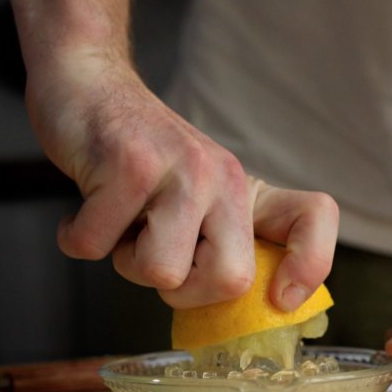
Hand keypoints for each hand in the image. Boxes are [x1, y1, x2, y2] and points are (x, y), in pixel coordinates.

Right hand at [25, 48, 338, 308]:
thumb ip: (218, 242)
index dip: (310, 265)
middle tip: (154, 255)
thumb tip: (235, 309)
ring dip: (124, 262)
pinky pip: (96, 247)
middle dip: (181, 291)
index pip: (314, 217)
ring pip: (161, 271)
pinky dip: (77, 238)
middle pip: (230, 279)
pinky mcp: (128, 164)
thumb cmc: (134, 158)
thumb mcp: (194, 196)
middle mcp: (222, 177)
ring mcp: (179, 169)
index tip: (281, 298)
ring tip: (119, 222)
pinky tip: (83, 209)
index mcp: (243, 191)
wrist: (86, 83)